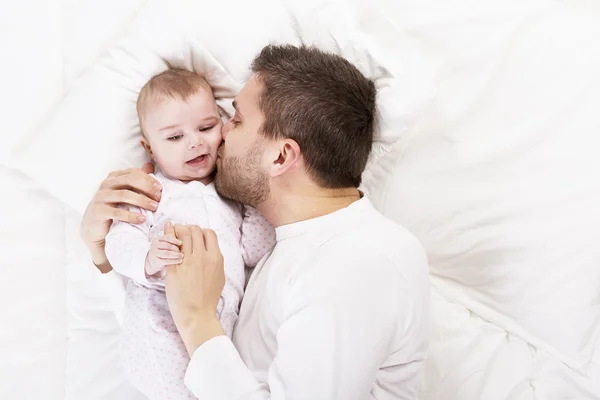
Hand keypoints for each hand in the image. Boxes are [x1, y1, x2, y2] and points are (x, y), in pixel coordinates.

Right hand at [81, 163, 159, 270]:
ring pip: (124, 195)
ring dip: (142, 201)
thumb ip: (136, 180)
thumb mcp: (125, 192)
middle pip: (129, 180)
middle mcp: (106, 184)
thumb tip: (150, 165)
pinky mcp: (98, 211)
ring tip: (154, 207)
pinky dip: (131, 216)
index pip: (133, 172)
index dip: (149, 179)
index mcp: (113, 177)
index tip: (160, 189)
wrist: (94, 229)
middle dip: (147, 188)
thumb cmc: (113, 208)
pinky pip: (117, 212)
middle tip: (159, 197)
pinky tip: (142, 219)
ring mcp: (100, 197)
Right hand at [145, 231, 183, 276]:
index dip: (174, 240)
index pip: (166, 237)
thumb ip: (173, 238)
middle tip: (184, 250)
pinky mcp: (156, 261)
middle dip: (176, 248)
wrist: (153, 261)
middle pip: (166, 245)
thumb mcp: (167, 243)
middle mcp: (155, 245)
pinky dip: (174, 260)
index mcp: (158, 239)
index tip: (181, 242)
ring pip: (166, 253)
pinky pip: (166, 261)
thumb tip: (184, 234)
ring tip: (182, 255)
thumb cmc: (163, 250)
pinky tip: (179, 260)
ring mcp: (154, 253)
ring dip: (175, 254)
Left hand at [165, 223, 224, 354]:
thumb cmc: (208, 298)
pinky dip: (166, 238)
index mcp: (216, 258)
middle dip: (187, 228)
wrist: (197, 315)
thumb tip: (210, 249)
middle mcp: (203, 257)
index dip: (200, 231)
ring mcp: (188, 263)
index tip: (194, 234)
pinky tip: (163, 237)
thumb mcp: (219, 276)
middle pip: (194, 230)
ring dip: (176, 230)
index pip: (209, 233)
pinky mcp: (174, 269)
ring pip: (182, 235)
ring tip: (172, 233)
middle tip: (180, 232)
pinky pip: (169, 248)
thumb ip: (215, 260)